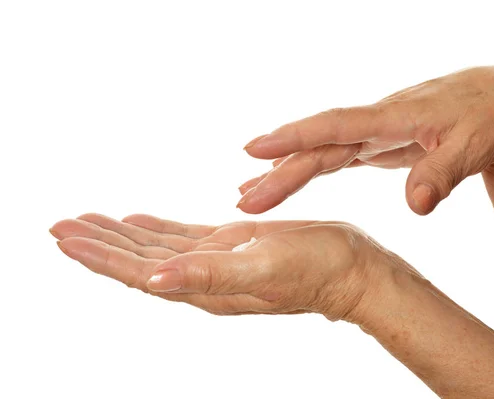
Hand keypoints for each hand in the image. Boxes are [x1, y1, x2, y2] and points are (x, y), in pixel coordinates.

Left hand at [50, 213, 389, 319]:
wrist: (351, 269)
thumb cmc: (317, 270)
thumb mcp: (264, 267)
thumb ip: (209, 275)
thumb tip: (154, 281)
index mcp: (204, 286)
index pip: (138, 272)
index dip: (100, 257)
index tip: (64, 237)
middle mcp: (204, 278)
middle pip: (138, 260)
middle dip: (99, 244)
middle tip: (61, 224)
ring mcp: (217, 262)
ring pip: (156, 248)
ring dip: (121, 236)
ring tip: (89, 221)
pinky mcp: (232, 245)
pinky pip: (182, 236)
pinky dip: (155, 228)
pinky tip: (139, 221)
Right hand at [239, 65, 493, 214]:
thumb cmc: (490, 117)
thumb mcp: (474, 146)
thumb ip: (441, 174)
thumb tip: (415, 206)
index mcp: (393, 117)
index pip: (335, 126)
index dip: (295, 138)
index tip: (255, 149)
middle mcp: (374, 123)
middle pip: (318, 147)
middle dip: (279, 172)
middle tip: (243, 201)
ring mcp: (373, 133)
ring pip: (320, 152)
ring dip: (285, 174)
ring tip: (248, 196)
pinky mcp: (375, 143)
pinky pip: (333, 157)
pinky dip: (306, 170)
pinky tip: (285, 179)